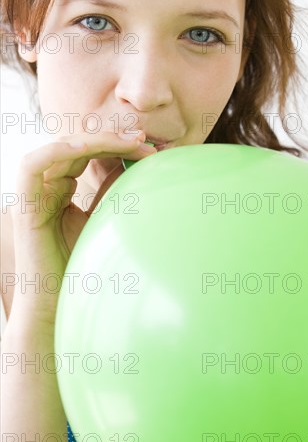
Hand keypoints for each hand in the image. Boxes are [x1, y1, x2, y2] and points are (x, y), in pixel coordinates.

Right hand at [10, 130, 155, 320]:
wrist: (59, 302)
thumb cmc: (80, 266)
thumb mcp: (103, 220)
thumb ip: (111, 192)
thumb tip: (132, 166)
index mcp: (61, 188)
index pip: (89, 154)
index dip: (117, 145)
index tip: (149, 148)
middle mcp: (46, 187)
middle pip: (77, 147)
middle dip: (112, 139)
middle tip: (144, 140)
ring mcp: (34, 194)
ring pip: (59, 149)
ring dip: (95, 140)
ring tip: (128, 142)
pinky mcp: (25, 206)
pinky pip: (31, 166)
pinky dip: (57, 152)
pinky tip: (86, 148)